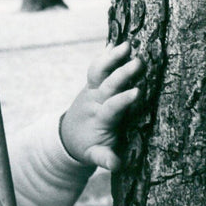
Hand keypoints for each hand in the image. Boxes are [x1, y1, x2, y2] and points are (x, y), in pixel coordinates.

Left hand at [60, 41, 143, 170]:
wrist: (68, 135)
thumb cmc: (87, 146)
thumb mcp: (95, 155)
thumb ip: (105, 158)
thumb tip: (116, 164)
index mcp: (100, 118)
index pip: (111, 107)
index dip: (122, 100)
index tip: (137, 93)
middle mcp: (94, 100)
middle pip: (107, 84)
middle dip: (121, 73)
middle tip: (138, 62)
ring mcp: (92, 89)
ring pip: (98, 71)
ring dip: (111, 57)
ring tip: (126, 44)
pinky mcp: (93, 83)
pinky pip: (97, 66)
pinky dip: (105, 54)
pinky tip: (116, 41)